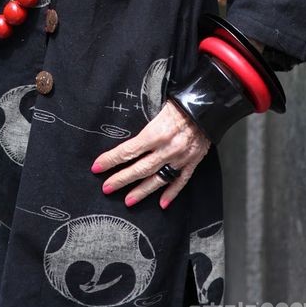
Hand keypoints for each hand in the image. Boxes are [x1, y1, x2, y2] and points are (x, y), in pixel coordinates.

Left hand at [90, 99, 210, 209]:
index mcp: (156, 133)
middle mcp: (167, 149)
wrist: (208, 104)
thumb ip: (146, 129)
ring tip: (129, 200)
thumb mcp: (158, 109)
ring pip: (158, 179)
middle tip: (107, 188)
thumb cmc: (180, 103)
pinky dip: (172, 193)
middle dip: (121, 179)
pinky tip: (162, 203)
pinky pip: (181, 181)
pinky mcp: (193, 162)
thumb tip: (129, 143)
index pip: (128, 151)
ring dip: (142, 191)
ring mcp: (180, 158)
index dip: (111, 159)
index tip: (97, 166)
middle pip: (140, 169)